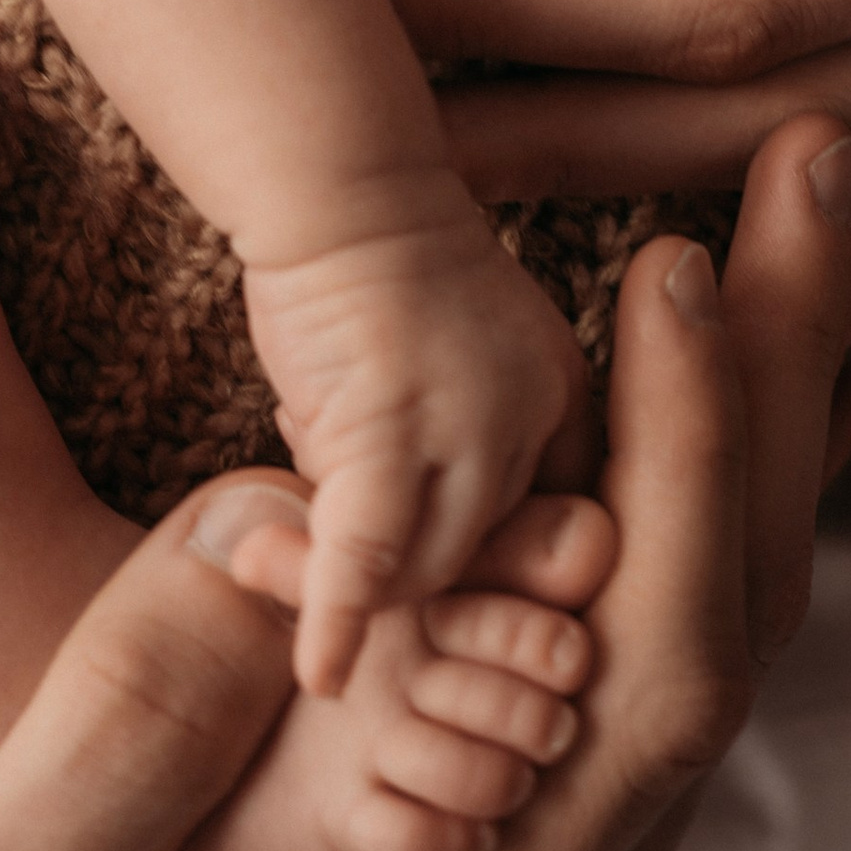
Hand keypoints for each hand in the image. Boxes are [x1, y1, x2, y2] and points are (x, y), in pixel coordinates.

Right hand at [0, 116, 850, 850]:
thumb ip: (113, 754)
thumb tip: (287, 586)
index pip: (662, 697)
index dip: (689, 474)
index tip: (670, 274)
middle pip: (737, 634)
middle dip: (780, 392)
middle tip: (808, 173)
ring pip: (718, 621)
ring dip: (768, 407)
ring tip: (799, 203)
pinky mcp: (526, 830)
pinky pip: (662, 631)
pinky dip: (707, 470)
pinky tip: (755, 346)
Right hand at [243, 181, 592, 694]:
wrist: (334, 180)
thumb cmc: (362, 270)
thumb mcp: (439, 361)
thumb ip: (444, 449)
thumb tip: (395, 547)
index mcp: (558, 395)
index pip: (532, 536)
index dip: (464, 575)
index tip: (405, 588)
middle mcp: (535, 415)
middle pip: (481, 566)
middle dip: (404, 586)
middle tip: (327, 584)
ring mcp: (472, 425)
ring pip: (425, 574)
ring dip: (352, 590)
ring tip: (293, 594)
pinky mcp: (394, 431)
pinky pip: (368, 557)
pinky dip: (338, 620)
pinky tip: (318, 671)